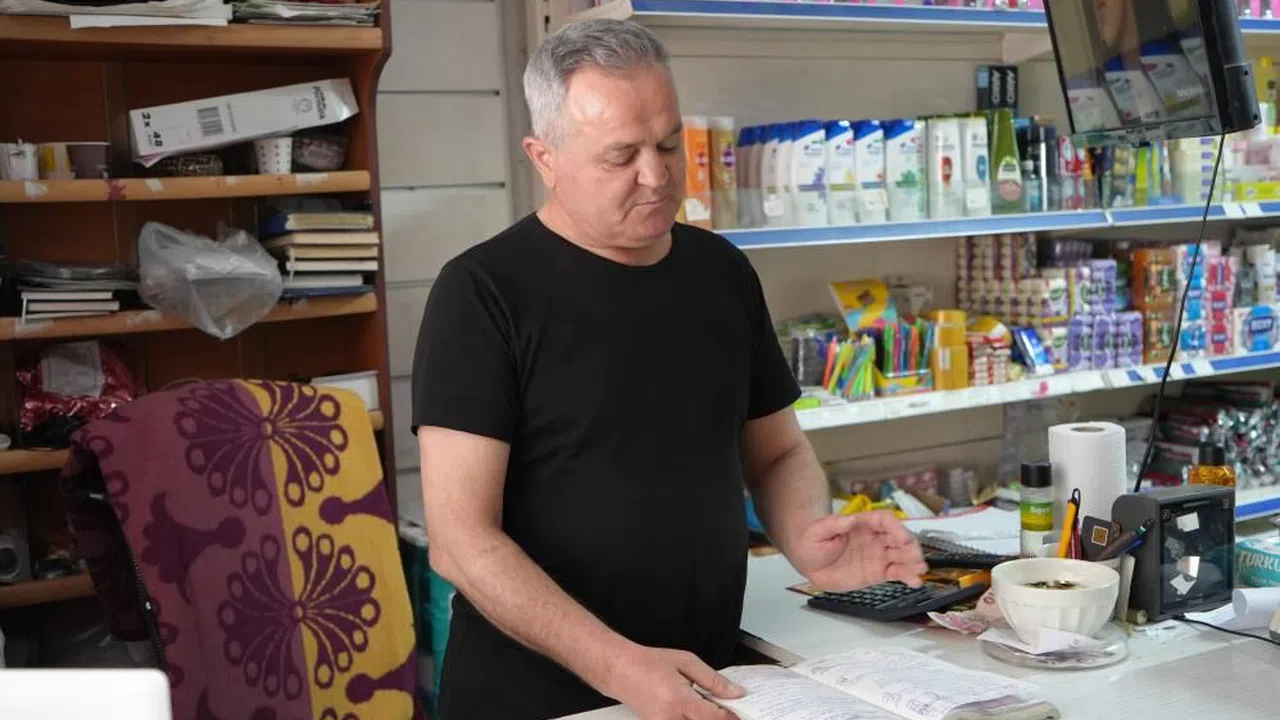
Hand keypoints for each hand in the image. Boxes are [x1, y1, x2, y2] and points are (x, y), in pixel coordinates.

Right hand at [601, 644, 743, 719]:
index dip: (731, 716)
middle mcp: (670, 719)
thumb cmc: (648, 663)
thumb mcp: (686, 662)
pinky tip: (693, 710)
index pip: (714, 718)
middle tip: (725, 707)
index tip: (741, 711)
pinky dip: (693, 718)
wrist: (621, 670)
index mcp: (679, 700)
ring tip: (705, 705)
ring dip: (704, 718)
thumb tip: (735, 692)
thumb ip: (713, 679)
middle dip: (718, 718)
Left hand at [789, 511, 927, 591]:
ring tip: (919, 569)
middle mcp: (875, 538)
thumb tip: (848, 519)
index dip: (896, 527)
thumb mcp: (817, 531)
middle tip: (915, 556)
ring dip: (913, 561)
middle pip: (899, 538)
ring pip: (902, 556)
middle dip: (910, 545)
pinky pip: (897, 573)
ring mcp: (878, 555)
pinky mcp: (878, 572)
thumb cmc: (813, 541)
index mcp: (863, 523)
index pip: (885, 520)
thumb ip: (833, 524)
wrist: (809, 563)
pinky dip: (908, 576)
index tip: (901, 537)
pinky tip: (915, 580)